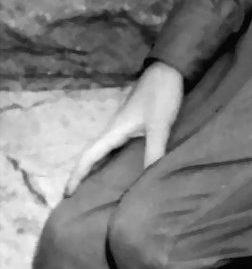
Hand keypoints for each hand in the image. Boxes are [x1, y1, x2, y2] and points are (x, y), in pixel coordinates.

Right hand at [66, 61, 183, 193]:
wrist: (169, 71)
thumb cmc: (161, 96)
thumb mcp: (159, 125)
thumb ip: (154, 150)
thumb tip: (147, 178)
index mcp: (114, 131)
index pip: (89, 157)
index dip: (77, 175)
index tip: (67, 194)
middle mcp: (114, 130)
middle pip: (93, 156)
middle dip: (83, 175)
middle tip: (78, 197)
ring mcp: (124, 126)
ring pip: (105, 152)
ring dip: (98, 168)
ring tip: (97, 188)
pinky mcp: (135, 124)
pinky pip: (118, 147)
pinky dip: (114, 159)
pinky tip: (123, 168)